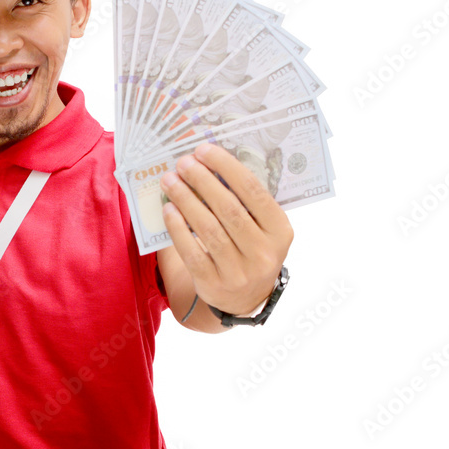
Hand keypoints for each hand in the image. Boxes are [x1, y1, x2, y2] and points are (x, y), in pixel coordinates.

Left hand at [159, 143, 292, 314]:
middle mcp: (263, 253)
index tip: (204, 150)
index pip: (254, 191)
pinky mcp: (213, 284)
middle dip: (202, 181)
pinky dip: (177, 228)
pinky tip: (168, 209)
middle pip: (228, 209)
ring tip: (170, 181)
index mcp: (280, 231)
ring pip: (208, 229)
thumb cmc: (248, 248)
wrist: (243, 298)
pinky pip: (192, 252)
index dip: (226, 167)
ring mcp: (239, 272)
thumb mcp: (260, 228)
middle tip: (183, 162)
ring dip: (186, 200)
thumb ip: (244, 201)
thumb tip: (208, 162)